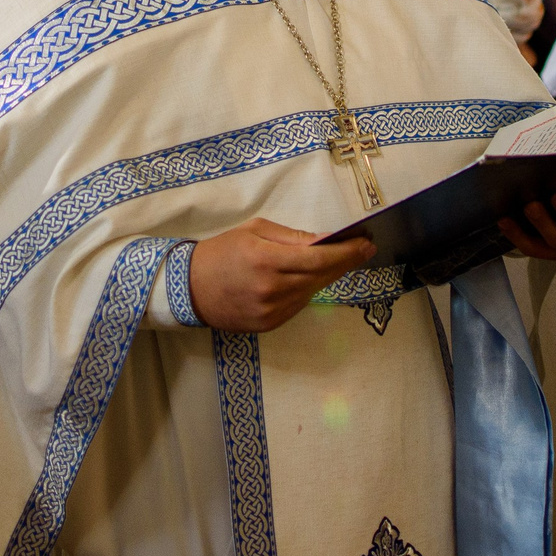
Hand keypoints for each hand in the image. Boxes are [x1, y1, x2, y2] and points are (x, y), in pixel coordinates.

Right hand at [188, 220, 374, 332]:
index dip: (346, 252)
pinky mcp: (269, 325)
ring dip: (328, 276)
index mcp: (265, 259)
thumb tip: (325, 240)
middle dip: (345, 262)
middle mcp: (270, 288)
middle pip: (321, 276)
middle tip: (364, 249)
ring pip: (312, 292)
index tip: (366, 243)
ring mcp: (270, 311)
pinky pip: (298, 305)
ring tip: (340, 260)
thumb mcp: (254, 230)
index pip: (318, 257)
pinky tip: (312, 278)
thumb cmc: (222, 252)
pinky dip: (308, 290)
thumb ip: (292, 237)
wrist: (189, 288)